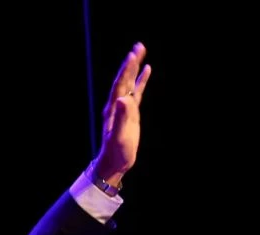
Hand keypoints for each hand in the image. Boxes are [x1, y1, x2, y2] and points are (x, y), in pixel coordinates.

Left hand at [94, 42, 151, 183]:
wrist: (114, 163)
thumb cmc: (116, 152)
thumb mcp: (120, 135)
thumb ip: (123, 117)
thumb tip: (124, 99)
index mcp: (113, 109)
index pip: (120, 85)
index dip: (126, 71)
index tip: (132, 56)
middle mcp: (117, 105)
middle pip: (124, 79)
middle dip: (131, 63)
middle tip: (138, 46)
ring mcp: (123, 107)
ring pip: (130, 82)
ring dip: (135, 67)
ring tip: (141, 51)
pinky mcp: (131, 112)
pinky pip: (137, 92)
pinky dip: (141, 80)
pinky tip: (147, 70)